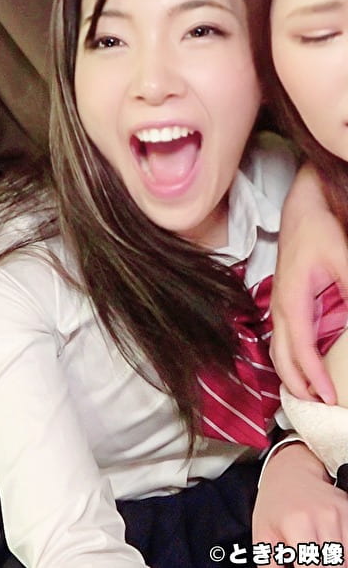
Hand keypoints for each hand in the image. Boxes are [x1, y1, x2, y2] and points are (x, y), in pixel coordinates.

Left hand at [253, 442, 347, 566]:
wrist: (290, 473)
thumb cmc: (275, 507)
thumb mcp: (263, 535)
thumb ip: (270, 567)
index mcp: (297, 524)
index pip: (314, 567)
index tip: (302, 566)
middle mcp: (322, 516)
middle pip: (336, 564)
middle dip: (323, 567)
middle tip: (309, 560)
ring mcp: (340, 512)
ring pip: (346, 557)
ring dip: (335, 561)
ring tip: (318, 555)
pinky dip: (344, 552)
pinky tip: (330, 549)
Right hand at [271, 164, 347, 403]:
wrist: (300, 210)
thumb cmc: (317, 230)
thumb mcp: (344, 259)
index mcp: (292, 301)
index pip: (300, 349)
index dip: (314, 377)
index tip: (329, 398)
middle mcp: (281, 310)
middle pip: (281, 358)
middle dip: (298, 387)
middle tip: (322, 409)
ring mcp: (280, 308)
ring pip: (278, 353)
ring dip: (292, 378)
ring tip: (312, 397)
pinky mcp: (285, 305)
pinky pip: (283, 342)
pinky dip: (293, 362)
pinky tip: (307, 370)